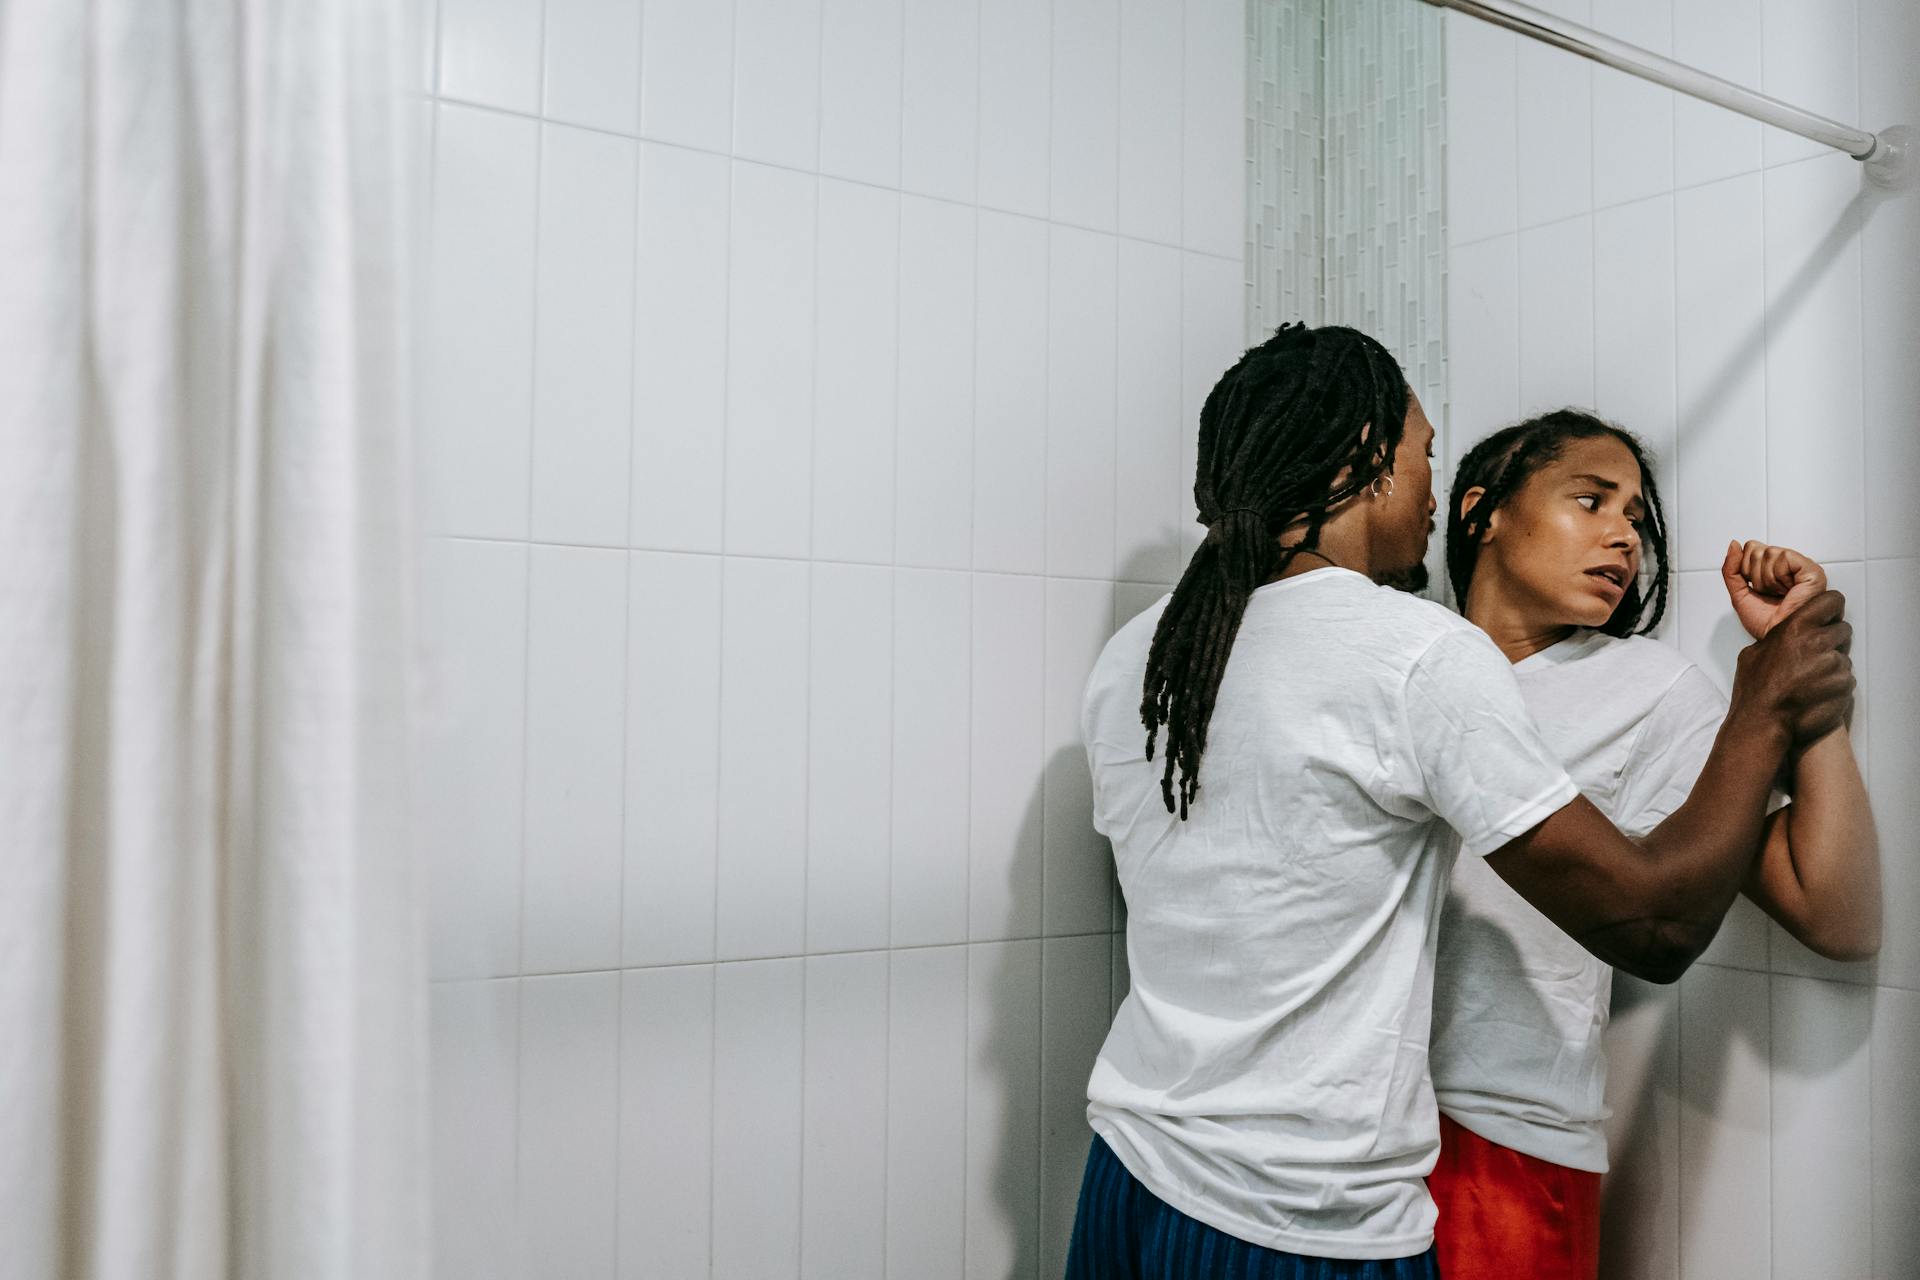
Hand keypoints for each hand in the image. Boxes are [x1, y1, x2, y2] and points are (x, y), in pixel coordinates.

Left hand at [1722, 540, 1826, 638]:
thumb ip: (1731, 570)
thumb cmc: (1767, 624)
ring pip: (1768, 552)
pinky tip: (1788, 589)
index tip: (1758, 589)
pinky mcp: (1811, 569)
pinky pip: (1782, 556)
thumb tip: (1733, 544)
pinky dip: (1778, 576)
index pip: (1750, 548)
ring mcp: (1801, 566)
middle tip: (1770, 593)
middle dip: (1755, 575)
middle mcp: (1789, 565)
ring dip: (1767, 579)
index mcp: (1774, 569)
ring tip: (1780, 593)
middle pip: (1756, 549)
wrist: (1780, 638)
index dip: (1746, 569)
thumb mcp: (1739, 594)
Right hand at [1728, 588, 1854, 745]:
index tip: (1827, 616)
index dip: (1830, 609)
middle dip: (1833, 640)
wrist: (1763, 724)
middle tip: (1815, 656)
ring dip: (1833, 667)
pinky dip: (1836, 687)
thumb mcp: (1754, 653)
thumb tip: (1783, 636)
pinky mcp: (1844, 687)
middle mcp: (1819, 643)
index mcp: (1796, 627)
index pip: (1831, 601)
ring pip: (1844, 658)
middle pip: (1843, 630)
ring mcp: (1835, 666)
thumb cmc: (1755, 692)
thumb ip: (1777, 639)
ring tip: (1811, 681)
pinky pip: (1847, 681)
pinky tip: (1817, 694)